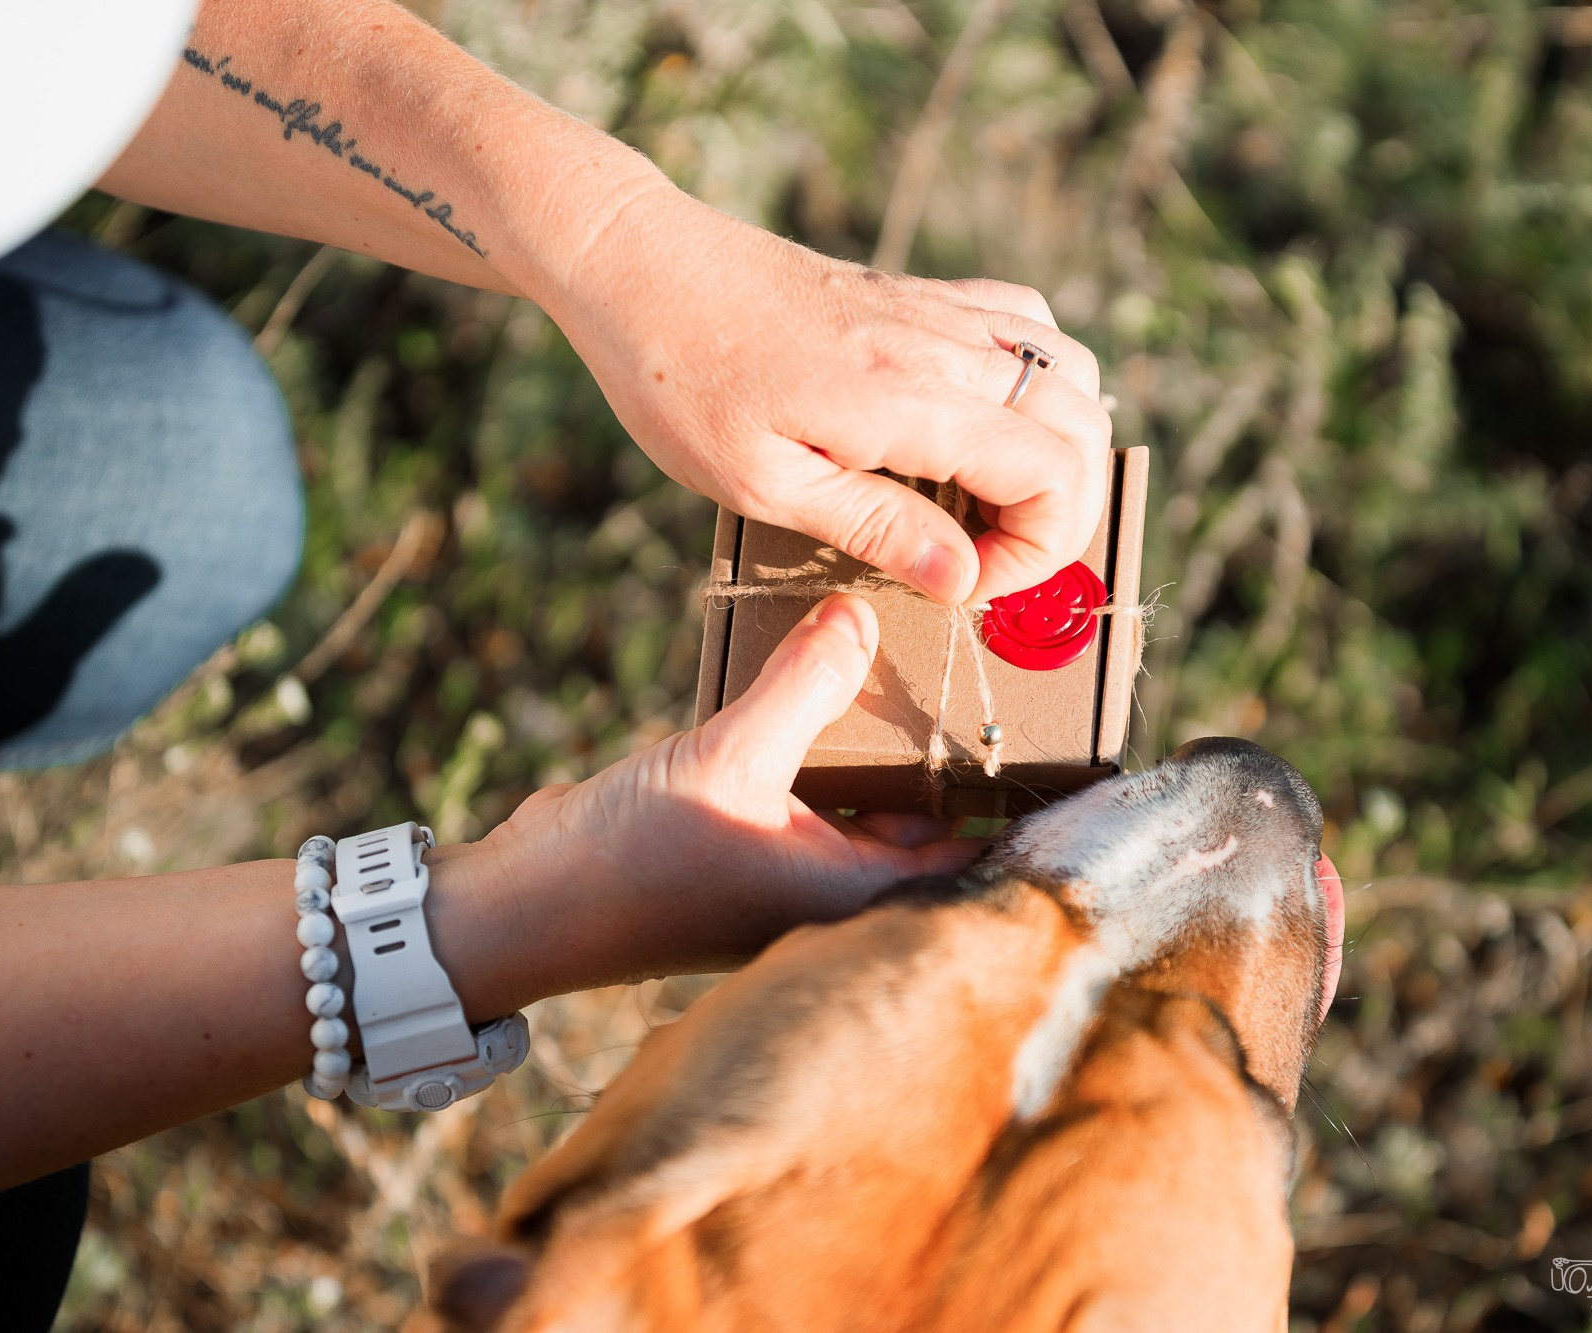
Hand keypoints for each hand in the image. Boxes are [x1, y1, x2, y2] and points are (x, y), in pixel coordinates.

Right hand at [430, 596, 979, 1000]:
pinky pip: (808, 790)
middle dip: (951, 757)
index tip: (1066, 746)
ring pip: (864, 802)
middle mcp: (831, 894)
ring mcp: (787, 873)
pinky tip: (826, 683)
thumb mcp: (731, 756)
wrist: (525, 904)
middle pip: (924, 823)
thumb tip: (861, 617)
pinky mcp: (746, 846)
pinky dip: (823, 747)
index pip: (974, 855)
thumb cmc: (632, 861)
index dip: (1020, 803)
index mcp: (853, 898)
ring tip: (916, 662)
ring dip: (882, 747)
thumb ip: (805, 683)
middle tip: (990, 672)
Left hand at [531, 181, 1113, 606]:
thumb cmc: (682, 381)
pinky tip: (983, 423)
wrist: (642, 266)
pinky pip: (1026, 320)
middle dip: (1064, 510)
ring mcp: (937, 310)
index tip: (970, 584)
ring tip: (992, 500)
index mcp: (905, 399)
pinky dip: (1038, 380)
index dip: (1038, 549)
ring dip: (1061, 445)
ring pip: (1071, 369)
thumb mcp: (762, 484)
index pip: (1051, 472)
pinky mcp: (919, 294)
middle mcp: (940, 345)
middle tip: (988, 558)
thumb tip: (962, 578)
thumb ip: (875, 528)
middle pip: (1082, 424)